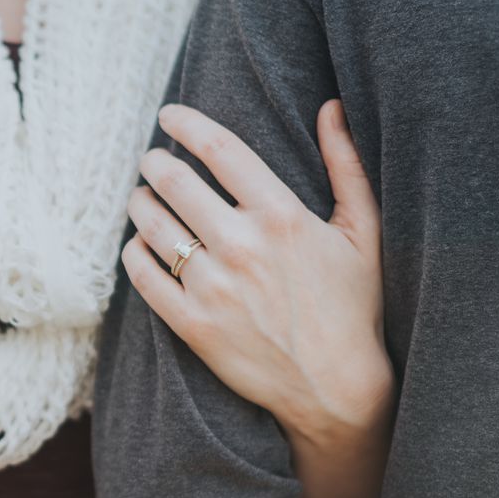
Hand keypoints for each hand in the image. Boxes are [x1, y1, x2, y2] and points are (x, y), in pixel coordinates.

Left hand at [122, 99, 392, 444]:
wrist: (336, 390)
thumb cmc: (354, 309)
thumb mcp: (364, 232)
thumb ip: (346, 166)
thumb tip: (332, 106)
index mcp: (281, 215)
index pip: (219, 148)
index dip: (186, 123)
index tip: (170, 116)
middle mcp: (242, 246)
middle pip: (176, 182)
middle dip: (155, 163)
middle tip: (151, 161)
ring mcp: (214, 288)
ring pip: (153, 226)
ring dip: (140, 203)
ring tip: (141, 199)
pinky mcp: (194, 327)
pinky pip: (145, 276)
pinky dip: (134, 253)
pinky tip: (140, 245)